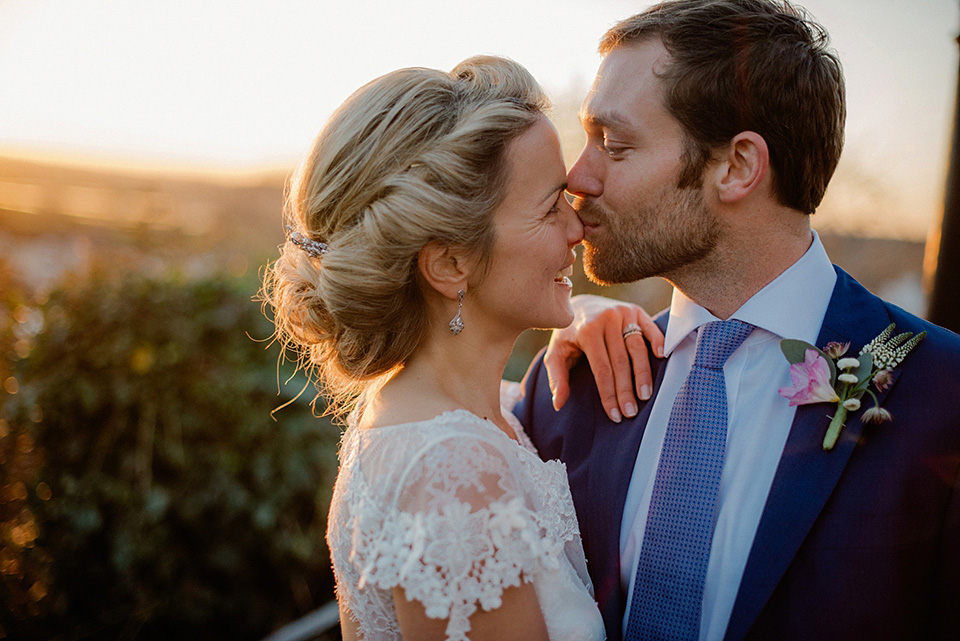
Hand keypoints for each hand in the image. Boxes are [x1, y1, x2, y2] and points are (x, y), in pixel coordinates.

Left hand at [544, 294, 664, 422]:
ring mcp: (622, 313)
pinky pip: (650, 328)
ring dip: (643, 374)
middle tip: (631, 413)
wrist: (579, 303)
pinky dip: (658, 341)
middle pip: (621, 362)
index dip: (609, 394)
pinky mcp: (635, 310)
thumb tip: (558, 404)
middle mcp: (606, 319)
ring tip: (645, 396)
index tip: (614, 415)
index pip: (602, 369)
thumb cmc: (568, 334)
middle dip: (626, 390)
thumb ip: (557, 378)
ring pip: (637, 348)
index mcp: (586, 331)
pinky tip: (661, 358)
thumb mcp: (556, 353)